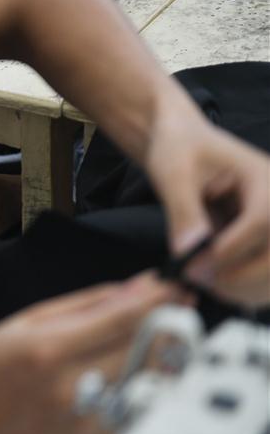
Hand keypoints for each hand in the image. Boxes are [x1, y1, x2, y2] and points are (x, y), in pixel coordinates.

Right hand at [0, 272, 177, 433]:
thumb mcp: (30, 319)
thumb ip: (89, 304)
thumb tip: (138, 286)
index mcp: (50, 351)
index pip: (121, 321)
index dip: (155, 300)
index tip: (174, 287)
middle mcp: (69, 390)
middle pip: (142, 352)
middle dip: (166, 325)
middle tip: (176, 309)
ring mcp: (82, 423)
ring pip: (147, 384)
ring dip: (161, 357)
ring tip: (157, 339)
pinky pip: (135, 414)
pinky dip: (144, 391)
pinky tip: (135, 374)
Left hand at [146, 113, 269, 306]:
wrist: (185, 144)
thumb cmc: (180, 149)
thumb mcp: (174, 173)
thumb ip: (183, 211)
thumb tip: (187, 251)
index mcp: (265, 178)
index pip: (264, 219)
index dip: (231, 249)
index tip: (194, 267)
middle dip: (241, 275)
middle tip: (199, 281)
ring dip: (246, 287)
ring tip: (206, 285)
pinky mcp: (267, 240)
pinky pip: (268, 273)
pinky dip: (249, 288)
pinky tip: (219, 287)